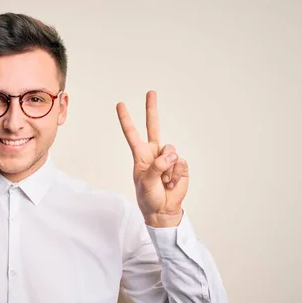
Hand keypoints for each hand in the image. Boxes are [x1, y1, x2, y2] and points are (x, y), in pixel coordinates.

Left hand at [116, 91, 188, 226]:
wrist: (163, 210)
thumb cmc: (149, 197)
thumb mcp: (146, 182)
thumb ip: (157, 166)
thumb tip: (172, 154)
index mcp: (141, 155)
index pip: (132, 134)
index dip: (126, 120)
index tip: (120, 104)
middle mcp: (154, 153)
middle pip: (154, 127)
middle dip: (152, 109)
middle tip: (151, 92)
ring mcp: (168, 158)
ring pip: (170, 151)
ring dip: (167, 168)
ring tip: (163, 181)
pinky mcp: (180, 165)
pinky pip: (180, 163)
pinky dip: (176, 174)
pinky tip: (172, 183)